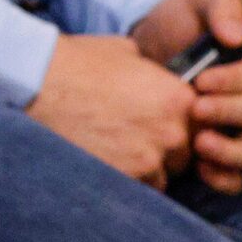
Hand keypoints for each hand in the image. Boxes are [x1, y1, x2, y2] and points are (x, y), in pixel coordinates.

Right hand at [26, 35, 196, 187]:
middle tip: (136, 138)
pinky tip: (105, 162)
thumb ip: (153, 72)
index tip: (160, 122)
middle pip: (185, 154)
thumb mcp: (127, 52)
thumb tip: (156, 78)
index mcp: (178, 98)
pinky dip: (125, 180)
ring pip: (162, 177)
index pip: (201, 123)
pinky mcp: (123, 178)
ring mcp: (148, 159)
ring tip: (117, 152)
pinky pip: (137, 189)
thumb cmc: (80, 62)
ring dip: (146, 169)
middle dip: (166, 149)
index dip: (181, 123)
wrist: (40, 82)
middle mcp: (172, 132)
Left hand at [132, 0, 241, 193]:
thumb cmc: (176, 21)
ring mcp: (235, 127)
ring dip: (232, 149)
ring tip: (200, 141)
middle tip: (195, 106)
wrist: (142, 49)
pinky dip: (225, 177)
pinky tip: (201, 168)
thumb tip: (237, 37)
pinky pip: (237, 177)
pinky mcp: (216, 151)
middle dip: (229, 110)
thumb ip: (221, 4)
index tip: (204, 78)